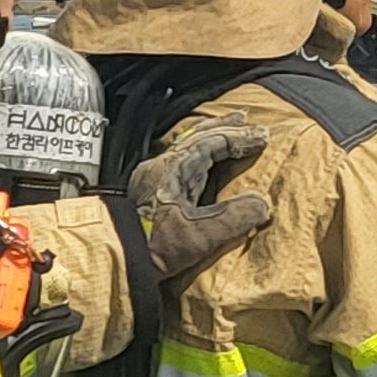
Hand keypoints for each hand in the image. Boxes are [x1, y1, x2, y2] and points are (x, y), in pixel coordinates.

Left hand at [129, 121, 273, 277]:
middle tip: (244, 120)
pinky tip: (198, 162)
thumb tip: (261, 203)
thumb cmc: (154, 246)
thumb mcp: (201, 235)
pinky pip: (175, 160)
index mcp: (176, 169)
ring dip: (207, 137)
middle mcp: (162, 166)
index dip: (240, 138)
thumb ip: (234, 218)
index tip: (263, 136)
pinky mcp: (146, 191)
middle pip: (196, 136)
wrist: (113, 257)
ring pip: (184, 146)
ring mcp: (151, 176)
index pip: (213, 142)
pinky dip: (193, 153)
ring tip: (224, 133)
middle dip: (223, 127)